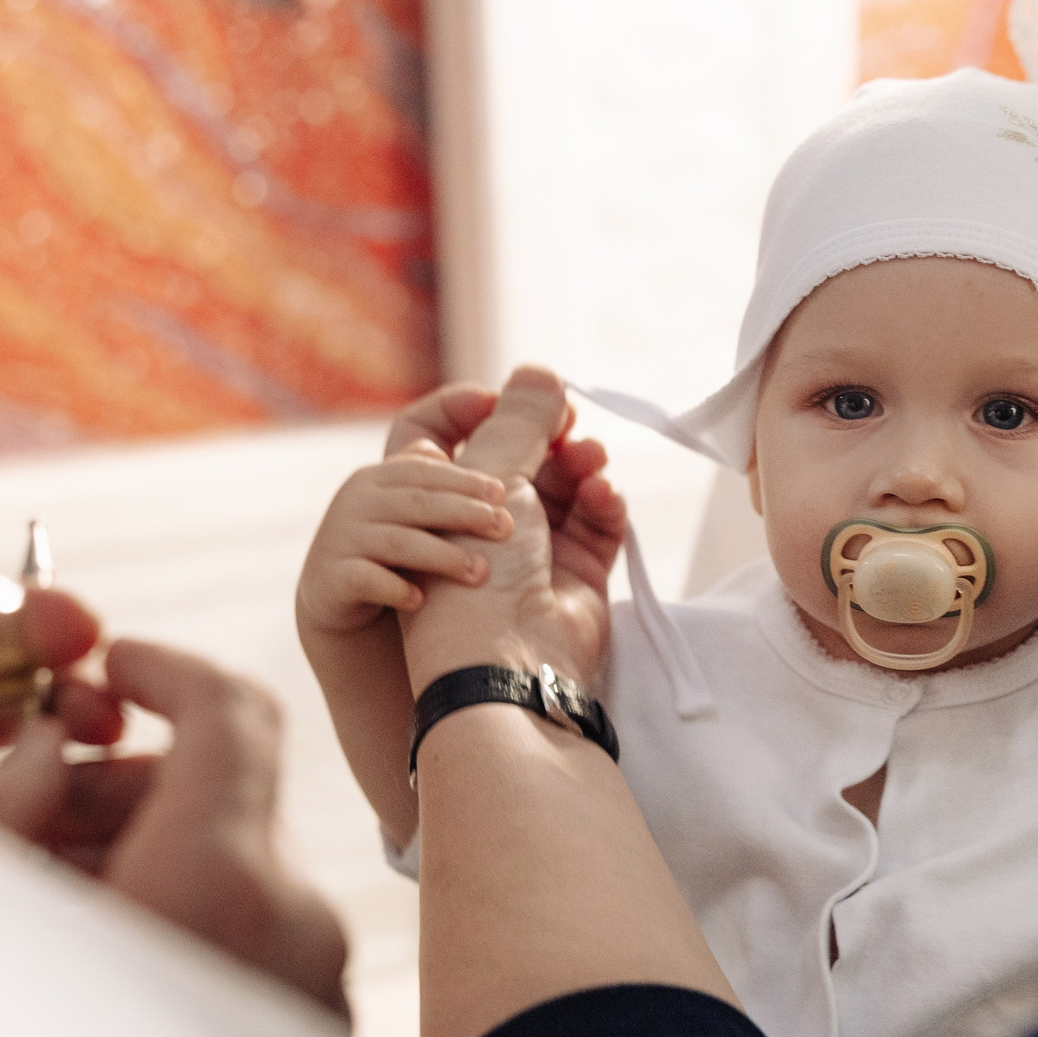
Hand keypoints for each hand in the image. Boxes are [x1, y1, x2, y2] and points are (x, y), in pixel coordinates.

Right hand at [0, 640, 349, 1020]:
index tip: (101, 672)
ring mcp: (315, 985)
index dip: (159, 668)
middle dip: (114, 789)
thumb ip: (2, 806)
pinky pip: (251, 943)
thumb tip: (42, 749)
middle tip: (21, 827)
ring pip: (233, 869)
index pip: (228, 707)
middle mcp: (294, 923)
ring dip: (141, 861)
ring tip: (43, 918)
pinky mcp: (314, 1036)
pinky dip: (178, 925)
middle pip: (221, 792)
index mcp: (219, 879)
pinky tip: (95, 975)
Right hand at [295, 449, 514, 638]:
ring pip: (399, 543)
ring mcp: (341, 539)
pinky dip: (396, 589)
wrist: (338, 595)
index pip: (424, 472)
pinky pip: (366, 580)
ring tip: (482, 572)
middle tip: (505, 528)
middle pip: (417, 503)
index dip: (464, 480)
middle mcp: (355, 502)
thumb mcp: (406, 506)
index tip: (502, 493)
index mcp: (377, 478)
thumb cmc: (387, 545)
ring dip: (444, 557)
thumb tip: (457, 436)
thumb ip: (428, 473)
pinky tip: (422, 601)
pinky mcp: (332, 579)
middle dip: (464, 513)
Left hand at [392, 366, 626, 693]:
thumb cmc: (475, 576)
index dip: (479, 411)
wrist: (510, 667)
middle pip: (518, 459)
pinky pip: (597, 525)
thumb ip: (519, 420)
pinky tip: (603, 493)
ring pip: (563, 488)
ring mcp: (532, 554)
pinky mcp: (577, 577)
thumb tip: (540, 369)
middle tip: (567, 418)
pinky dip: (603, 503)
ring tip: (590, 458)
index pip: (448, 440)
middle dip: (545, 434)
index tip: (506, 397)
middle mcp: (479, 528)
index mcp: (433, 505)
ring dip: (579, 465)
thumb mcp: (489, 482)